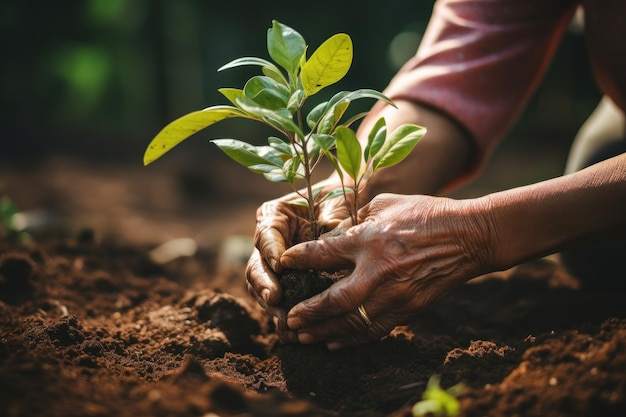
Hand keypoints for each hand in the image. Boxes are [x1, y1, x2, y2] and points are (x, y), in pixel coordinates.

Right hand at [245, 180, 350, 341]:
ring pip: (262, 288)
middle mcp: (268, 241)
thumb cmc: (339, 199)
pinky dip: (284, 315)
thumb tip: (332, 236)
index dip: (270, 251)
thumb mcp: (335, 205)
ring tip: (284, 321)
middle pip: (257, 266)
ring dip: (272, 306)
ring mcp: (273, 263)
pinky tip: (292, 332)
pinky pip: (278, 301)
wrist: (346, 206)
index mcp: (274, 216)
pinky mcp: (285, 282)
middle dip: (264, 285)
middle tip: (275, 299)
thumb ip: (329, 221)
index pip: (266, 235)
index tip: (280, 265)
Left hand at [280, 193, 494, 349]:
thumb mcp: (386, 204)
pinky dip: (353, 340)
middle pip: (335, 300)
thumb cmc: (425, 213)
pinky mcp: (410, 309)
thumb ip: (356, 220)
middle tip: (289, 319)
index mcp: (370, 238)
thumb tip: (333, 233)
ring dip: (325, 332)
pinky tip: (336, 343)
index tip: (284, 264)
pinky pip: (376, 330)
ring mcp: (396, 293)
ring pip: (353, 322)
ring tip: (304, 337)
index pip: (324, 253)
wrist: (469, 236)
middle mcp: (379, 269)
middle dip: (309, 312)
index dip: (299, 259)